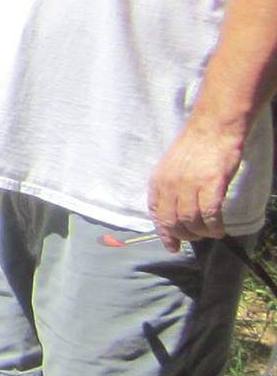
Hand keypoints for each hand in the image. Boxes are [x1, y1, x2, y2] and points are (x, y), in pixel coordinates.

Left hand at [148, 115, 239, 249]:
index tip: (172, 246)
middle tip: (195, 238)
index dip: (164, 234)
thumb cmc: (194, 147)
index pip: (156, 215)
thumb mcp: (170, 168)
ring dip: (201, 233)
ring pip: (190, 221)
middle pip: (173, 222)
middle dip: (184, 236)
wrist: (211, 129)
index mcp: (157, 181)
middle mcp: (170, 185)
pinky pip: (210, 215)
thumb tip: (174, 212)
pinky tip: (219, 230)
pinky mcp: (210, 185)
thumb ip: (169, 188)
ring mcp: (189, 186)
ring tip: (210, 233)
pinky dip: (214, 226)